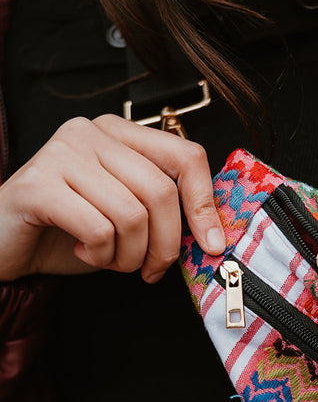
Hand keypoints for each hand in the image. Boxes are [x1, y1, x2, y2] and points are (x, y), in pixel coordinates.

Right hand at [0, 115, 225, 282]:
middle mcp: (91, 132)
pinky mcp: (39, 184)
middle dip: (164, 246)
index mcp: (119, 133)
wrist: (6, 243)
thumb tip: (212, 235)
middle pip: (160, 192)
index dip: (205, 205)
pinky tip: (83, 250)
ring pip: (132, 215)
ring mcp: (62, 152)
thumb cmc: (68, 229)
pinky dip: (99, 255)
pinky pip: (98, 229)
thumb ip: (162, 211)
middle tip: (148, 269)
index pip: (184, 156)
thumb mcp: (126, 216)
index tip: (212, 245)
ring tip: (109, 259)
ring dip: (128, 255)